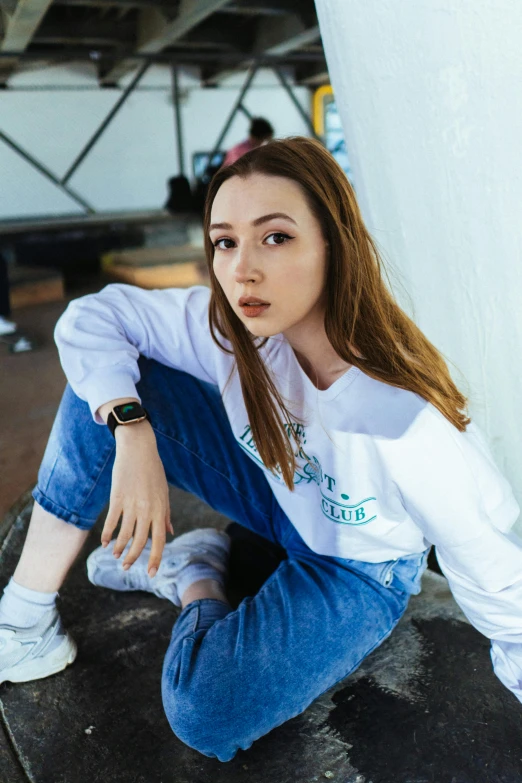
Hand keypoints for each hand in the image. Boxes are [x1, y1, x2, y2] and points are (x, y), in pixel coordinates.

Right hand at [101, 421, 173, 576]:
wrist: (138, 449)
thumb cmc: (153, 470)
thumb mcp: (164, 492)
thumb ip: (166, 514)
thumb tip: (170, 532)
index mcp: (160, 510)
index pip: (159, 540)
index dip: (155, 559)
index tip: (152, 574)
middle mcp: (147, 510)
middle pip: (140, 541)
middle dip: (133, 557)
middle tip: (126, 567)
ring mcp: (131, 504)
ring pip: (124, 534)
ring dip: (119, 548)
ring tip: (115, 555)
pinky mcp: (117, 498)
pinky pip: (111, 522)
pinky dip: (107, 534)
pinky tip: (104, 543)